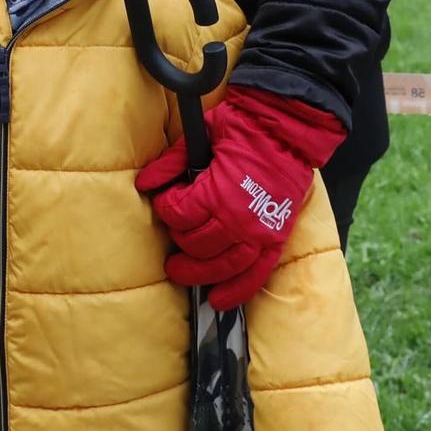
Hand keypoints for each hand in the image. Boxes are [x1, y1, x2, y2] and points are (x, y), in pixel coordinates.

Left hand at [135, 86, 346, 310]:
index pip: (178, 215)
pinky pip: (256, 275)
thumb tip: (144, 184)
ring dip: (199, 274)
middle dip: (179, 243)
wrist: (286, 130)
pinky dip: (237, 291)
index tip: (166, 201)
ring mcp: (258, 232)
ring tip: (181, 273)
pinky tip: (218, 301)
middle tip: (172, 239)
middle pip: (196, 246)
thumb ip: (170, 163)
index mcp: (215, 192)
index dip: (166, 209)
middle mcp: (237, 218)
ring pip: (222, 266)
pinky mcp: (275, 239)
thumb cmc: (242, 129)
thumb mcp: (201, 136)